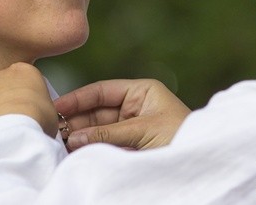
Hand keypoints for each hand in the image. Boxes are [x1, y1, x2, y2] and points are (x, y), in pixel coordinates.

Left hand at [0, 62, 57, 138]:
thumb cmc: (37, 119)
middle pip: (2, 87)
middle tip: (15, 122)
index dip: (29, 97)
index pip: (26, 80)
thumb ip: (40, 107)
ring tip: (1, 135)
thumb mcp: (50, 111)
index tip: (32, 111)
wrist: (10, 133)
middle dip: (7, 102)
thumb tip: (36, 118)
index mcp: (22, 71)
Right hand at [53, 79, 190, 150]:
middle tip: (52, 128)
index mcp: (142, 92)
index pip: (102, 90)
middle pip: (96, 111)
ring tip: (58, 141)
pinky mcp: (129, 148)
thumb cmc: (182, 138)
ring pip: (96, 130)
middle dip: (75, 120)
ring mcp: (131, 128)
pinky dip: (88, 148)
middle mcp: (134, 107)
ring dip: (79, 135)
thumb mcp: (144, 131)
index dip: (78, 98)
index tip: (57, 106)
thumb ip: (108, 133)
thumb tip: (74, 136)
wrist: (204, 165)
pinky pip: (103, 145)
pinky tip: (73, 151)